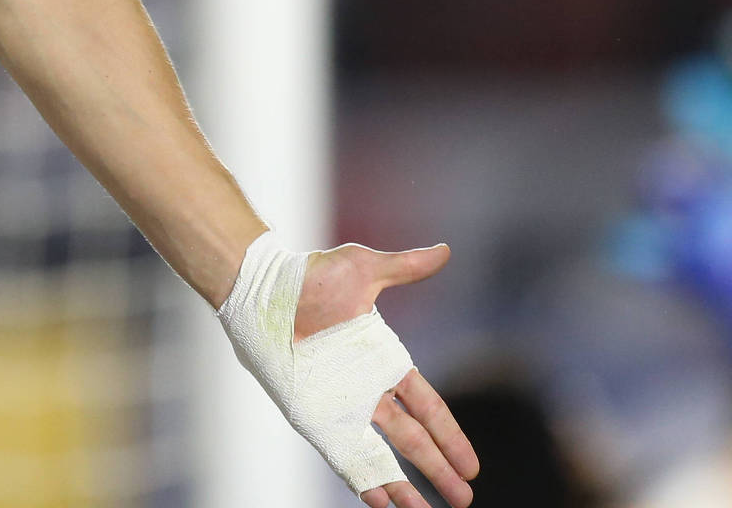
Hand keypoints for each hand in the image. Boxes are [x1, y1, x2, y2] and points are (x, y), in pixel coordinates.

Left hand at [295, 243, 479, 507]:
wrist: (260, 285)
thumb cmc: (309, 275)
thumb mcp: (365, 269)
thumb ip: (405, 267)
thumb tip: (446, 250)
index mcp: (384, 360)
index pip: (428, 407)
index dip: (450, 434)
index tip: (472, 464)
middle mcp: (365, 389)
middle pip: (412, 440)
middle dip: (438, 469)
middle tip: (464, 500)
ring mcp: (339, 404)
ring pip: (381, 456)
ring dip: (404, 487)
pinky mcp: (313, 413)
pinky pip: (344, 454)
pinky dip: (363, 480)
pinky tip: (380, 504)